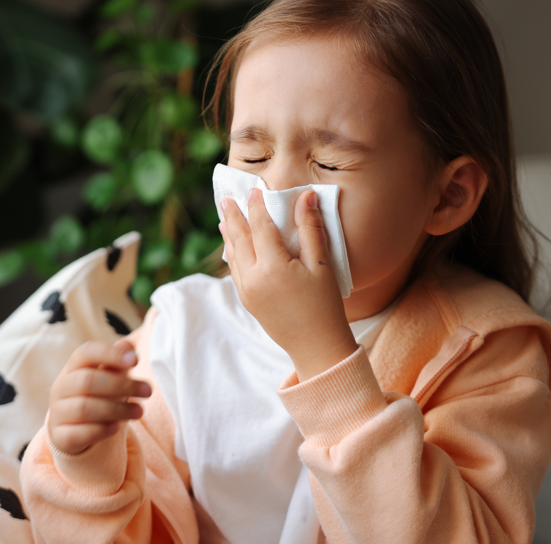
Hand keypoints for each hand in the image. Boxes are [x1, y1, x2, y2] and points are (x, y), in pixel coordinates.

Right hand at [47, 339, 151, 454]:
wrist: (74, 429)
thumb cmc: (97, 395)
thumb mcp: (108, 376)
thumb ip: (117, 361)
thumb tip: (128, 347)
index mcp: (73, 367)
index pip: (86, 353)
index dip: (110, 354)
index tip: (135, 361)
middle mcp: (61, 387)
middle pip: (88, 381)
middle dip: (122, 385)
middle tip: (148, 391)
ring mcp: (58, 413)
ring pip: (84, 408)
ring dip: (117, 410)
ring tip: (140, 411)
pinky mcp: (61, 437)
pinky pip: (79, 433)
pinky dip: (100, 430)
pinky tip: (117, 427)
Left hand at [219, 188, 356, 380]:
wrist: (315, 347)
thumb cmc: (324, 305)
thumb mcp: (322, 265)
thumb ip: (311, 229)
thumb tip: (306, 196)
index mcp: (272, 267)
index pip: (260, 227)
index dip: (257, 206)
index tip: (254, 189)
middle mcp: (253, 278)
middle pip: (239, 239)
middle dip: (233, 216)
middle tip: (226, 197)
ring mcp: (246, 291)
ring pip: (233, 256)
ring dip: (229, 234)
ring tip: (225, 218)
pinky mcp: (247, 301)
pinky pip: (235, 271)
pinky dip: (233, 254)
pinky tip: (234, 247)